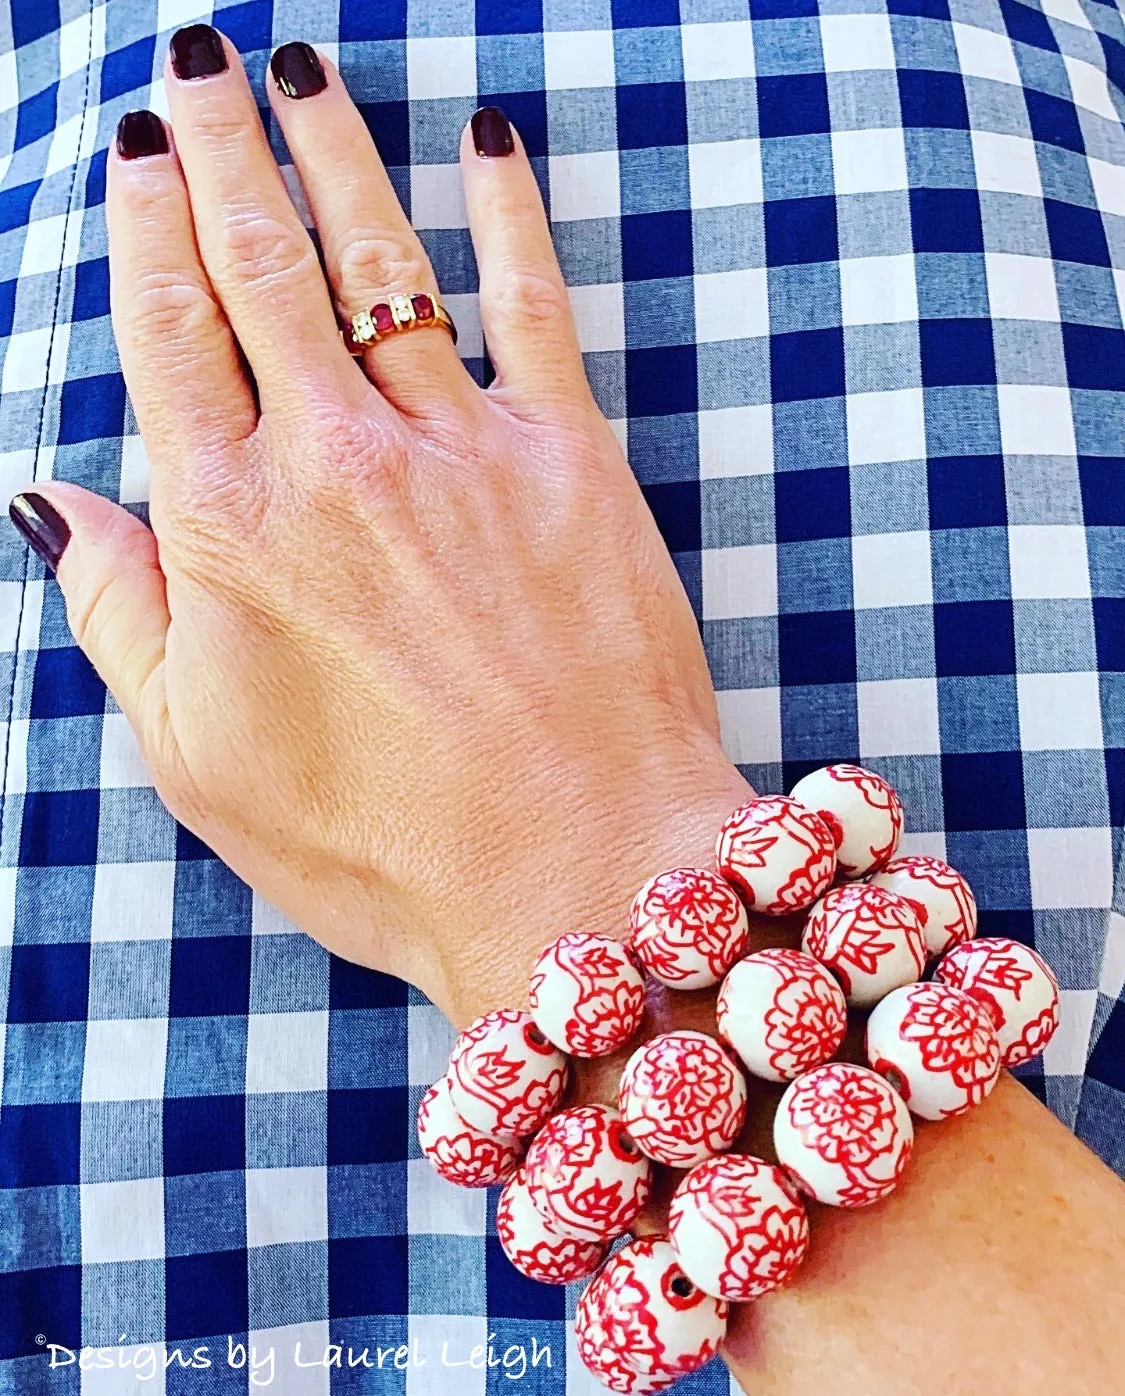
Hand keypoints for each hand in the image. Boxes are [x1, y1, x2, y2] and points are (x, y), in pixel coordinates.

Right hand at [12, 31, 750, 1023]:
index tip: (129, 150)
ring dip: (337, 154)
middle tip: (194, 58)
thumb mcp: (201, 761)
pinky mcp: (575, 464)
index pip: (168, 333)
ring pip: (385, 261)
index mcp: (234, 529)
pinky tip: (490, 142)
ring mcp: (466, 451)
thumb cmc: (383, 841)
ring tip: (303, 71)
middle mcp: (340, 462)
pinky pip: (535, 307)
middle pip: (261, 264)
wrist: (577, 872)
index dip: (142, 229)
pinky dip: (512, 215)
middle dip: (219, 148)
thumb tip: (55, 502)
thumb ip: (123, 619)